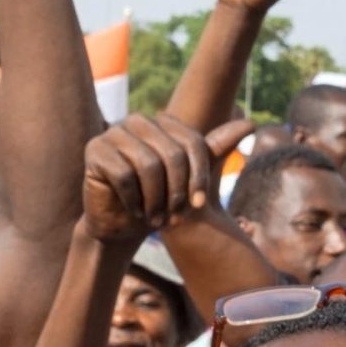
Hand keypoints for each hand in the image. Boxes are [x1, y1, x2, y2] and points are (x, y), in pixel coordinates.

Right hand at [81, 115, 248, 241]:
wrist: (122, 225)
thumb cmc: (159, 200)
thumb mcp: (191, 175)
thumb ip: (215, 148)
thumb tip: (251, 123)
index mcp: (162, 122)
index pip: (192, 143)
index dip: (199, 176)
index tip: (198, 206)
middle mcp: (137, 121)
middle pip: (172, 154)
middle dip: (177, 192)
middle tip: (173, 219)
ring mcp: (113, 133)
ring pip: (148, 165)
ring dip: (155, 200)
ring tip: (154, 218)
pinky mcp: (94, 150)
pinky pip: (123, 175)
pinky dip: (133, 199)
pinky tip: (134, 211)